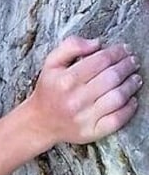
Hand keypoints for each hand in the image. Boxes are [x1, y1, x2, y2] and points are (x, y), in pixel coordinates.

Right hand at [26, 36, 141, 147]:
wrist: (39, 122)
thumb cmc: (49, 90)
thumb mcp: (51, 63)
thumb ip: (70, 46)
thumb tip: (97, 43)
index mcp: (65, 79)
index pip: (100, 60)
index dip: (116, 52)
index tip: (124, 49)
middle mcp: (75, 98)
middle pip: (112, 77)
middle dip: (127, 66)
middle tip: (133, 61)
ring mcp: (84, 117)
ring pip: (118, 97)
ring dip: (131, 85)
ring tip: (135, 78)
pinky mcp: (91, 131)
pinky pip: (117, 119)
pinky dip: (129, 108)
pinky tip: (132, 100)